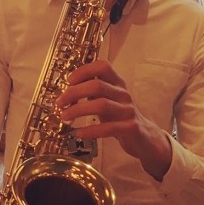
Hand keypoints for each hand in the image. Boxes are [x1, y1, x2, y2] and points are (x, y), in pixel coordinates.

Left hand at [56, 59, 171, 180]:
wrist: (144, 138)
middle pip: (97, 85)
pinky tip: (78, 133)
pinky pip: (108, 128)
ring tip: (64, 116)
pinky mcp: (130, 127)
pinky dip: (90, 130)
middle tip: (59, 102)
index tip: (69, 80)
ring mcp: (128, 110)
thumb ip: (92, 92)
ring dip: (78, 110)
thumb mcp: (107, 99)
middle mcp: (123, 93)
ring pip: (101, 105)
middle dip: (74, 93)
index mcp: (117, 83)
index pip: (103, 66)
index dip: (84, 70)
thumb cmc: (119, 116)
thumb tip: (66, 91)